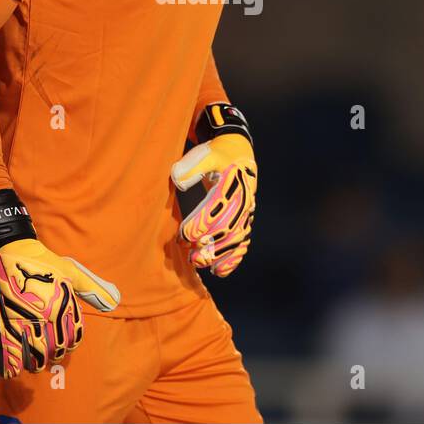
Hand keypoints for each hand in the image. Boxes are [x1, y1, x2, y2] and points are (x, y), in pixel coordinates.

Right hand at [0, 238, 118, 379]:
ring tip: (36, 364)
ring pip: (35, 354)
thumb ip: (92, 289)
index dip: (71, 344)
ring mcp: (27, 319)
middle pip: (56, 349)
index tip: (65, 344)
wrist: (12, 251)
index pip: (74, 337)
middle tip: (51, 354)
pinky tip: (12, 373)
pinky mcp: (7, 319)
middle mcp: (47, 315)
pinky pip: (9, 348)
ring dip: (36, 363)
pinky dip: (10, 364)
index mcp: (64, 305)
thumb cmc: (45, 261)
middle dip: (55, 355)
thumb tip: (113, 301)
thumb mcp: (72, 272)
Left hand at [171, 133, 256, 276]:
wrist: (239, 152)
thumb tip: (177, 179)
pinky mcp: (245, 219)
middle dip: (211, 244)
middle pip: (229, 227)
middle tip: (192, 256)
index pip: (218, 207)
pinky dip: (233, 258)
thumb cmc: (217, 154)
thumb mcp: (205, 154)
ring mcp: (247, 211)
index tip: (185, 235)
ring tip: (203, 266)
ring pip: (237, 238)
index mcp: (233, 182)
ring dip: (221, 255)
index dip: (202, 223)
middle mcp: (243, 199)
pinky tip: (221, 271)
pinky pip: (243, 241)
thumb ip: (191, 166)